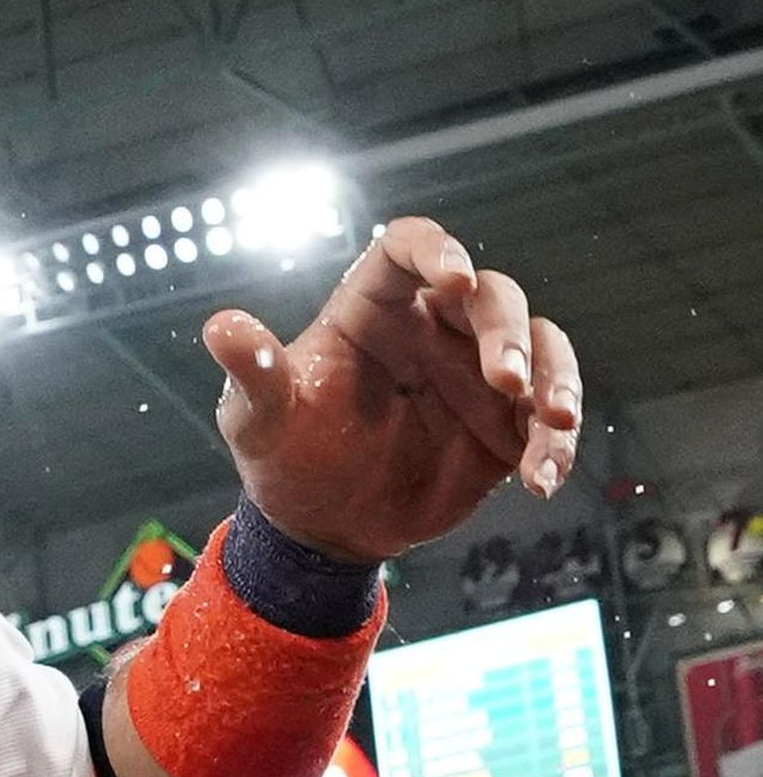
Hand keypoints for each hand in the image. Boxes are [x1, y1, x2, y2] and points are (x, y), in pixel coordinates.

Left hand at [202, 217, 580, 564]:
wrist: (319, 526)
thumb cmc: (283, 454)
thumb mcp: (258, 418)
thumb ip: (253, 372)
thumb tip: (221, 327)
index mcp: (370, 309)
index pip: (407, 250)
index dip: (436, 250)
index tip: (454, 278)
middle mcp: (430, 330)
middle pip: (490, 296)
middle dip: (506, 330)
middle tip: (503, 379)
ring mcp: (474, 374)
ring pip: (539, 345)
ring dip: (555, 376)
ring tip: (554, 418)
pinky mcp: (503, 425)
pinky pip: (547, 418)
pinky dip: (555, 445)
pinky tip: (541, 482)